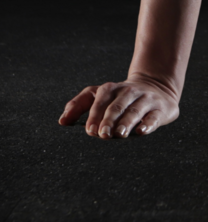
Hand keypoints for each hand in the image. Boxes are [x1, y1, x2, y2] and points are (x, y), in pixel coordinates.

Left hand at [58, 74, 179, 137]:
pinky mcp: (160, 108)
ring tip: (120, 135)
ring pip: (135, 110)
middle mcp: (127, 92)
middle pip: (117, 105)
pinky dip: (147, 124)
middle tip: (102, 135)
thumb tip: (61, 122)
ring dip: (126, 122)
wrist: (156, 86)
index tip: (89, 131)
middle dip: (109, 120)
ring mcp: (145, 99)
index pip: (100, 100)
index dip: (94, 115)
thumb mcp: (99, 96)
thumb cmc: (119, 97)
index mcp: (110, 89)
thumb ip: (78, 105)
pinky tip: (141, 132)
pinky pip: (154, 116)